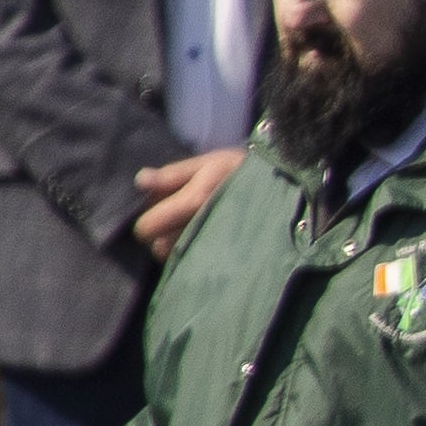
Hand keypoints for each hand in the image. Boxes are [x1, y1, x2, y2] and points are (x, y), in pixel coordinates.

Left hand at [129, 146, 247, 255]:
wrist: (284, 188)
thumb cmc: (241, 170)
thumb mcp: (209, 162)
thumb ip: (173, 174)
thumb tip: (141, 181)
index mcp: (194, 201)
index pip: (148, 227)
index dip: (147, 220)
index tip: (157, 212)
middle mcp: (202, 227)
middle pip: (160, 248)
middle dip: (162, 235)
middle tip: (176, 221)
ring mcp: (215, 246)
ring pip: (178, 258)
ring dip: (177, 246)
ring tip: (191, 230)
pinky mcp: (228, 256)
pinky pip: (197, 263)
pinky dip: (193, 254)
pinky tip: (204, 239)